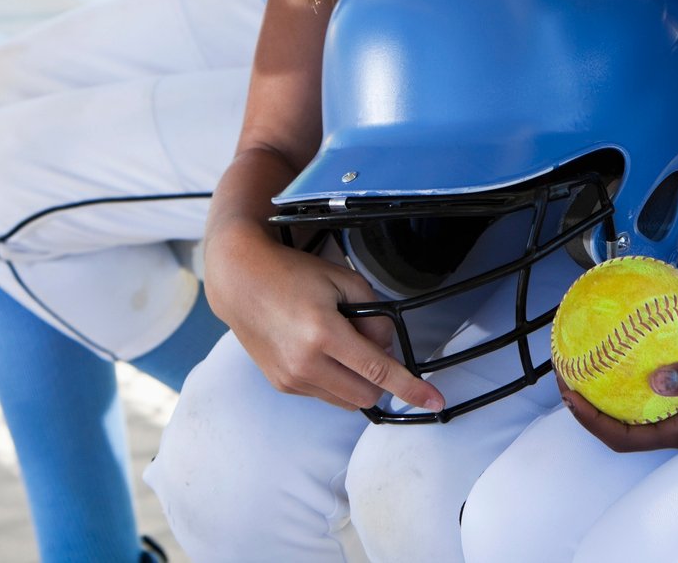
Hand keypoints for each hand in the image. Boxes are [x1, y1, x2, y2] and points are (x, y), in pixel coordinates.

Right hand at [208, 233, 444, 414]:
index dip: (411, 388)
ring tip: (339, 342)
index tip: (435, 401)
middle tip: (366, 339)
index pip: (378, 370)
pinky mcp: (282, 385)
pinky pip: (325, 395)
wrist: (242, 282)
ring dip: (357, 380)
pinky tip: (320, 350)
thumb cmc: (294, 275)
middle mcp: (305, 363)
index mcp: (323, 334)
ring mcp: (291, 379)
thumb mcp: (344, 281)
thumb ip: (375, 315)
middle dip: (379, 376)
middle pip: (367, 393)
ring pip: (347, 400)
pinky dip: (335, 380)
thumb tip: (387, 350)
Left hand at [559, 329, 677, 452]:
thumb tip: (656, 379)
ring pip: (629, 408)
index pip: (624, 438)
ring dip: (602, 392)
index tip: (570, 396)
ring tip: (581, 366)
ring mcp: (676, 408)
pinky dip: (624, 372)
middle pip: (619, 427)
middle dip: (587, 408)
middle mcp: (674, 424)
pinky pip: (642, 386)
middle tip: (566, 379)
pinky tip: (615, 347)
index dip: (592, 422)